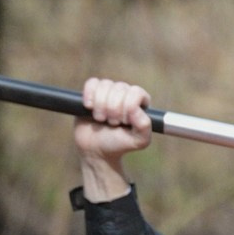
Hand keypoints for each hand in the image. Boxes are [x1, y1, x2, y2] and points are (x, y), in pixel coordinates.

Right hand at [73, 75, 153, 206]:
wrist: (96, 151)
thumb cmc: (118, 145)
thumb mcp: (138, 141)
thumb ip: (144, 126)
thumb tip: (135, 108)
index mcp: (140, 103)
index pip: (136, 92)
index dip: (128, 107)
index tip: (123, 122)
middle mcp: (125, 94)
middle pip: (119, 88)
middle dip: (113, 109)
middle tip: (111, 124)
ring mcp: (108, 93)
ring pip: (105, 85)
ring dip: (100, 105)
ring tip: (100, 119)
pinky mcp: (92, 93)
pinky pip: (92, 83)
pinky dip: (89, 95)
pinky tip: (89, 107)